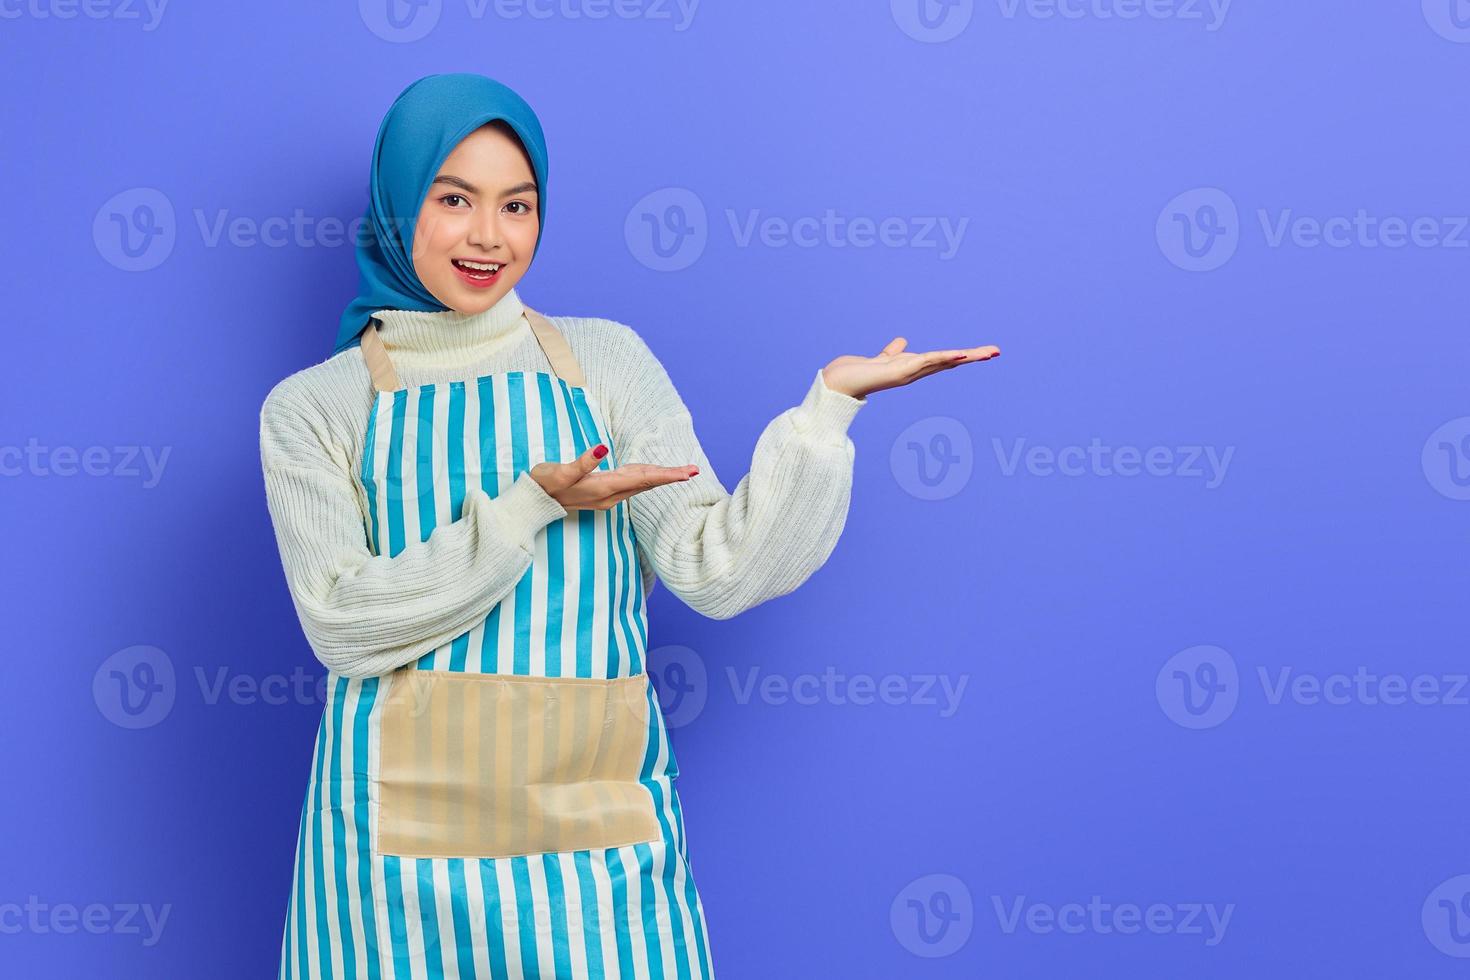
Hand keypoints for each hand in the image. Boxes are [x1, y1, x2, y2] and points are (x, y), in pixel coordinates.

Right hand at [529, 443, 698, 511]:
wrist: (533, 502)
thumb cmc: (544, 484)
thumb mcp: (560, 472)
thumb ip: (582, 462)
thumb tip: (603, 450)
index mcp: (603, 488)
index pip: (642, 479)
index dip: (666, 475)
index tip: (687, 473)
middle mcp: (609, 496)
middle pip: (645, 483)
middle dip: (670, 476)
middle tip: (693, 470)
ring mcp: (606, 497)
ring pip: (639, 485)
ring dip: (660, 478)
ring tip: (680, 473)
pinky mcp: (601, 494)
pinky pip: (630, 485)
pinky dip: (645, 479)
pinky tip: (652, 474)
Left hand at [822, 337, 1000, 399]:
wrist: (838, 384)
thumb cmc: (857, 373)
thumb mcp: (880, 359)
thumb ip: (892, 352)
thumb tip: (901, 342)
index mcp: (912, 368)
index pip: (942, 360)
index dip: (962, 356)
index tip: (983, 352)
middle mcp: (913, 372)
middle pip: (949, 362)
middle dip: (972, 357)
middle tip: (996, 351)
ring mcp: (908, 373)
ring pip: (943, 362)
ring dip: (966, 357)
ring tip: (988, 352)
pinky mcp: (899, 371)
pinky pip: (926, 362)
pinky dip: (943, 358)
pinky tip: (959, 354)